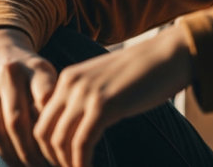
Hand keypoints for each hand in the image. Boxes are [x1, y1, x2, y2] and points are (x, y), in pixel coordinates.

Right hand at [0, 28, 57, 166]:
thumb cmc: (30, 69)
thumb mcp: (47, 73)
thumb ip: (52, 100)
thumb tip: (59, 140)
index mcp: (36, 67)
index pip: (46, 102)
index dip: (52, 130)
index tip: (61, 149)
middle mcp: (8, 73)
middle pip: (18, 122)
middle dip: (32, 151)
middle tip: (43, 166)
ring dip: (10, 156)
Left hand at [33, 24, 193, 166]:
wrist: (170, 55)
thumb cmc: (145, 72)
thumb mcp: (106, 82)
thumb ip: (88, 98)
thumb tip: (80, 128)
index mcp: (68, 78)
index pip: (42, 118)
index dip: (46, 146)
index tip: (60, 161)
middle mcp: (71, 84)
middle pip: (43, 132)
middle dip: (50, 158)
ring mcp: (86, 94)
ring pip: (59, 141)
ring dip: (66, 164)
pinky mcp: (104, 106)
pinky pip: (82, 144)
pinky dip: (82, 163)